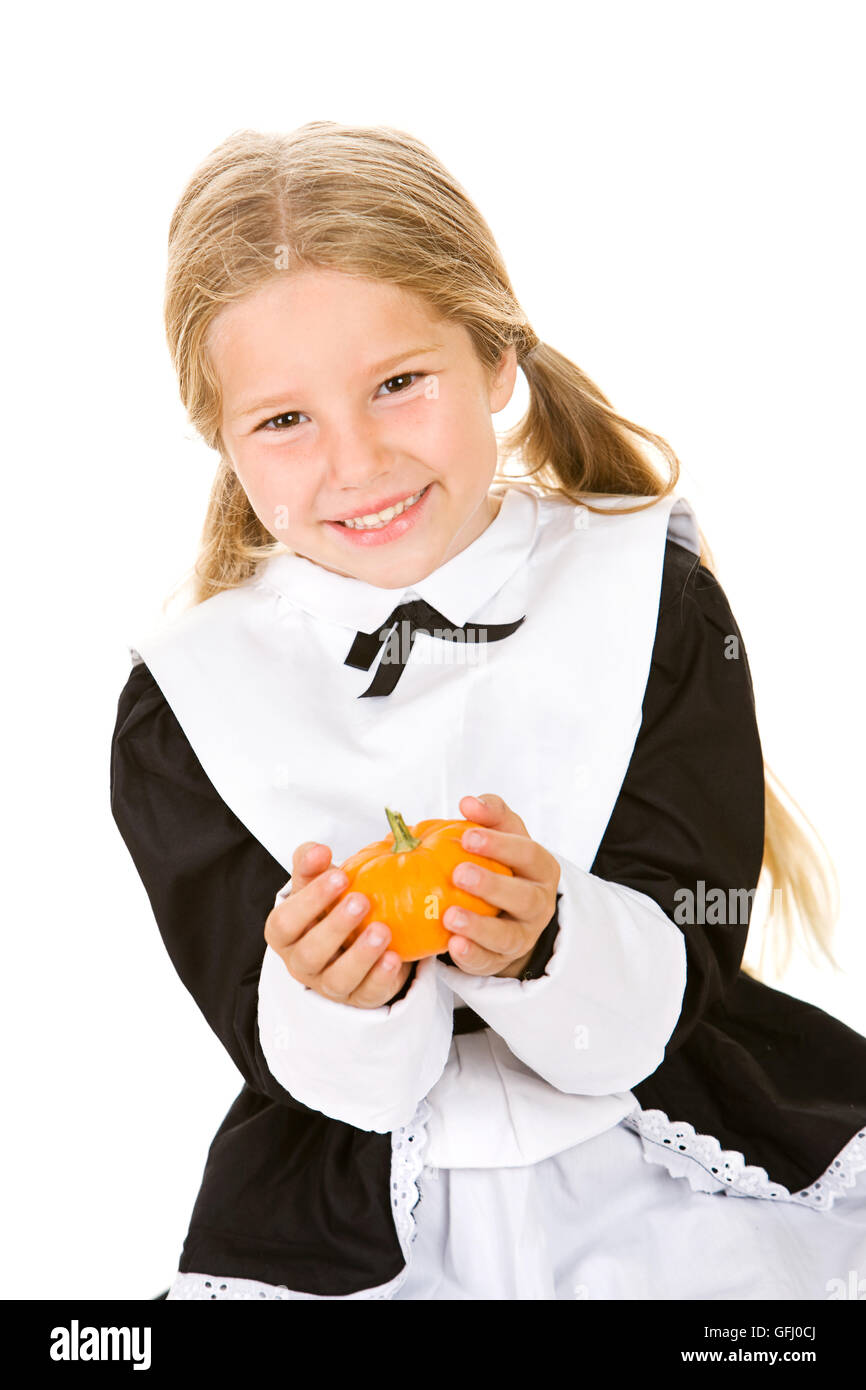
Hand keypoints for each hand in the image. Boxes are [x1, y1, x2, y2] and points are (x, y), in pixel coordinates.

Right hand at [263, 841, 412, 1008]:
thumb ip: (311, 862)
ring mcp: (328, 985)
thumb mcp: (316, 881)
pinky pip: (367, 994)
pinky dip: (380, 977)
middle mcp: (301, 963)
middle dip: (335, 927)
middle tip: (361, 900)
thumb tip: (318, 850)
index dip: (310, 900)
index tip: (339, 874)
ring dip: (360, 956)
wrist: (351, 937)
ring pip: (337, 980)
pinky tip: (394, 957)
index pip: (284, 922)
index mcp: (285, 934)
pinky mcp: (358, 998)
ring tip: (382, 930)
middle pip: (309, 954)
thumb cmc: (328, 905)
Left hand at [443, 794, 559, 977]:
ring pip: (508, 936)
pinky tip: (453, 944)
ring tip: (449, 915)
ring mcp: (523, 936)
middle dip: (492, 886)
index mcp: (542, 869)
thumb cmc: (505, 865)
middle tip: (459, 873)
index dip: (501, 845)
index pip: (529, 854)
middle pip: (524, 898)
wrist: (511, 912)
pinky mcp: (501, 960)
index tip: (467, 835)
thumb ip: (491, 814)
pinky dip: (471, 954)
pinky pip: (488, 961)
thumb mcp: (504, 835)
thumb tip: (468, 802)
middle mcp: (539, 904)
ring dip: (479, 926)